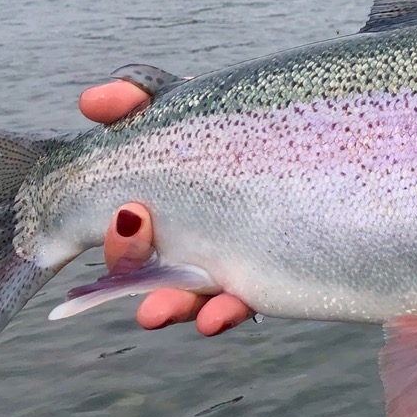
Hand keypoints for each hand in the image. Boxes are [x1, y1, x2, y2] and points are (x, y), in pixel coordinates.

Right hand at [83, 80, 255, 334]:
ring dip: (165, 304)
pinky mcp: (255, 280)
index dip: (116, 227)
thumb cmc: (243, 123)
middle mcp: (183, 236)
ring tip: (153, 312)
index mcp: (159, 201)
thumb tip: (92, 101)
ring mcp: (219, 260)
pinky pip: (233, 307)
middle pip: (140, 263)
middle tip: (142, 229)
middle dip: (129, 259)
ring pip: (180, 294)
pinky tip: (215, 317)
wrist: (324, 145)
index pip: (122, 220)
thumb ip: (143, 99)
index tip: (129, 209)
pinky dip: (220, 314)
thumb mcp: (196, 106)